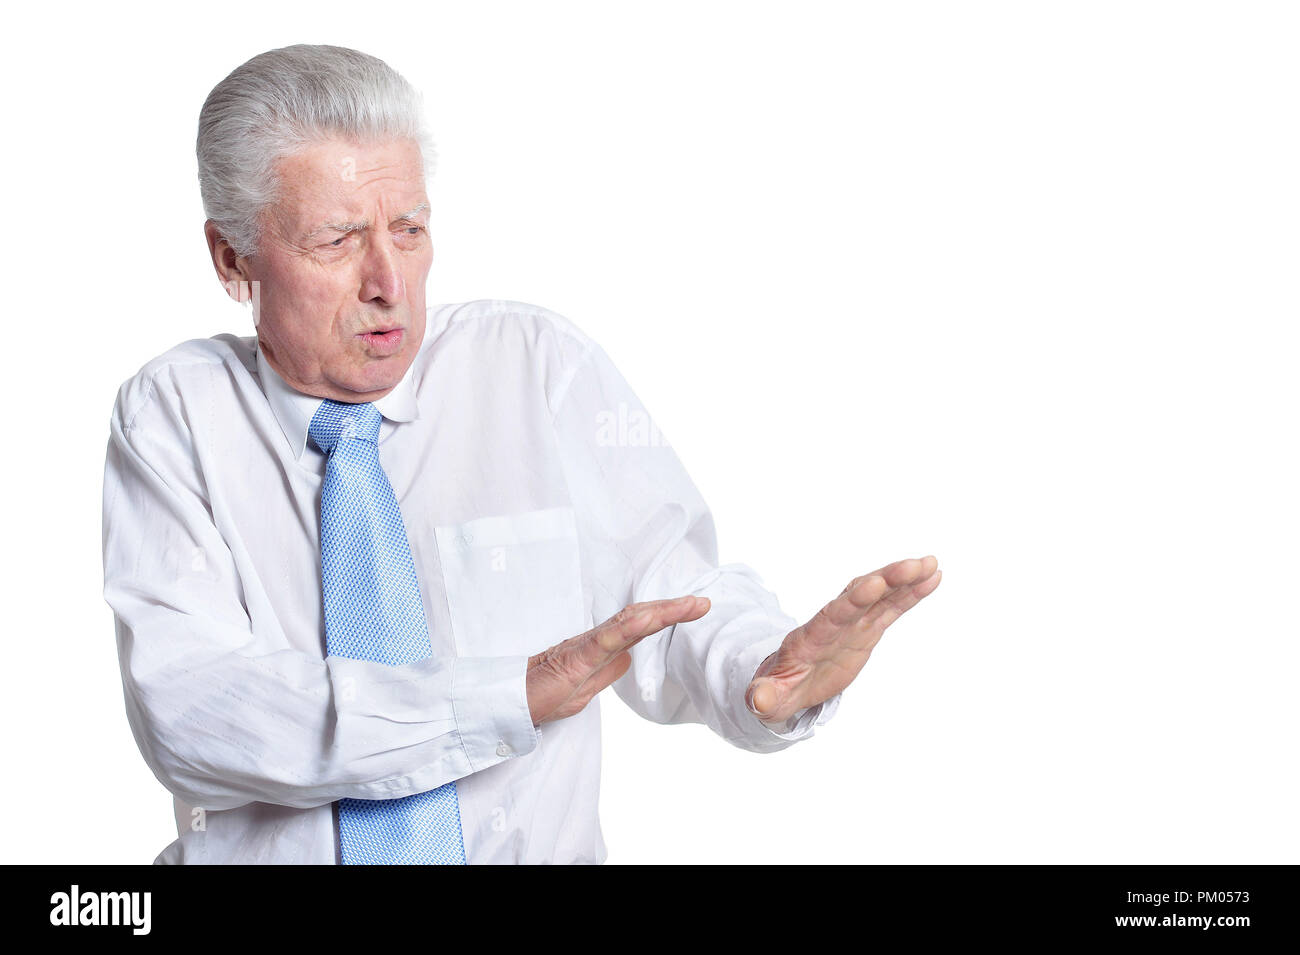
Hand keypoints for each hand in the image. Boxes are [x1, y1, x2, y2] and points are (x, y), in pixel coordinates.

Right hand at [527, 595, 710, 724]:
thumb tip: (629, 660)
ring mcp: (586, 647)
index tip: (693, 609)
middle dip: (672, 609)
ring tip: (689, 605)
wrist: (510, 706)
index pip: (638, 627)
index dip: (665, 616)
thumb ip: (606, 673)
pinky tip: (649, 619)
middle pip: (639, 618)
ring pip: (628, 622)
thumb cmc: (541, 697)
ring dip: (661, 612)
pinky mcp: (576, 658)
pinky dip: (630, 627)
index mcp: (599, 649)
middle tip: (701, 602)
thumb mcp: (585, 691)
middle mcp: (595, 641)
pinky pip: (607, 639)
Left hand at [745, 555, 941, 725]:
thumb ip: (765, 696)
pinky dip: (910, 594)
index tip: (873, 583)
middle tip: (914, 565)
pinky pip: (891, 608)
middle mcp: (833, 623)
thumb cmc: (778, 689)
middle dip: (886, 579)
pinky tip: (932, 578)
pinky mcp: (866, 630)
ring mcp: (852, 624)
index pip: (833, 615)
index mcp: (810, 638)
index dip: (852, 600)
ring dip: (903, 579)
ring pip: (879, 596)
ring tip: (931, 563)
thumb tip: (757, 701)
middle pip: (860, 595)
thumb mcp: (769, 698)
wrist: (788, 681)